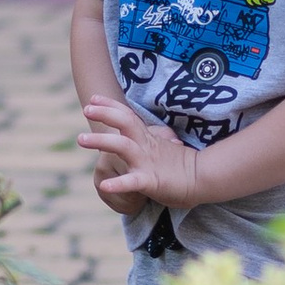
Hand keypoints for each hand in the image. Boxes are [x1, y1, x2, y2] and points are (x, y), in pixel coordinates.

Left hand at [76, 94, 199, 214]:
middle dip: (105, 114)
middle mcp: (145, 146)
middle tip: (86, 109)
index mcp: (147, 139)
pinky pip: (132, 181)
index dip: (110, 106)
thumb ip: (149, 143)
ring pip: (122, 146)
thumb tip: (140, 138)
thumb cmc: (182, 167)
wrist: (204, 180)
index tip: (93, 99)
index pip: (127, 116)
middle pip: (124, 122)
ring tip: (80, 139)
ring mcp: (147, 162)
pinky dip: (118, 183)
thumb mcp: (162, 150)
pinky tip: (104, 185)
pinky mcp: (151, 181)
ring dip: (101, 140)